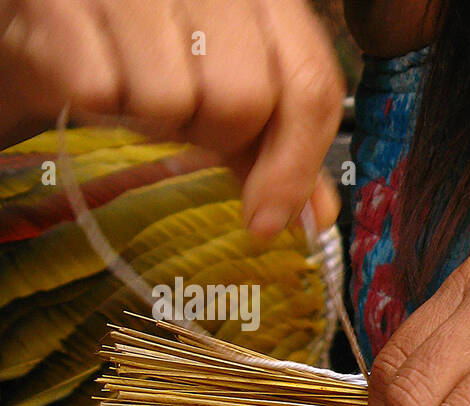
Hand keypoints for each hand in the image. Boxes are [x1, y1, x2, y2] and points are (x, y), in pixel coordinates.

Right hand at [0, 0, 343, 234]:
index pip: (312, 84)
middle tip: (183, 116)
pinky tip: (95, 75)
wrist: (55, 19)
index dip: (295, 166)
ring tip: (135, 85)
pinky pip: (98, 89)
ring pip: (171, 99)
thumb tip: (313, 214)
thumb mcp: (225, 86)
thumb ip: (277, 145)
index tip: (267, 220)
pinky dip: (94, 101)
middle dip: (213, 134)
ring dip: (149, 117)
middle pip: (245, 100)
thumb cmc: (148, 50)